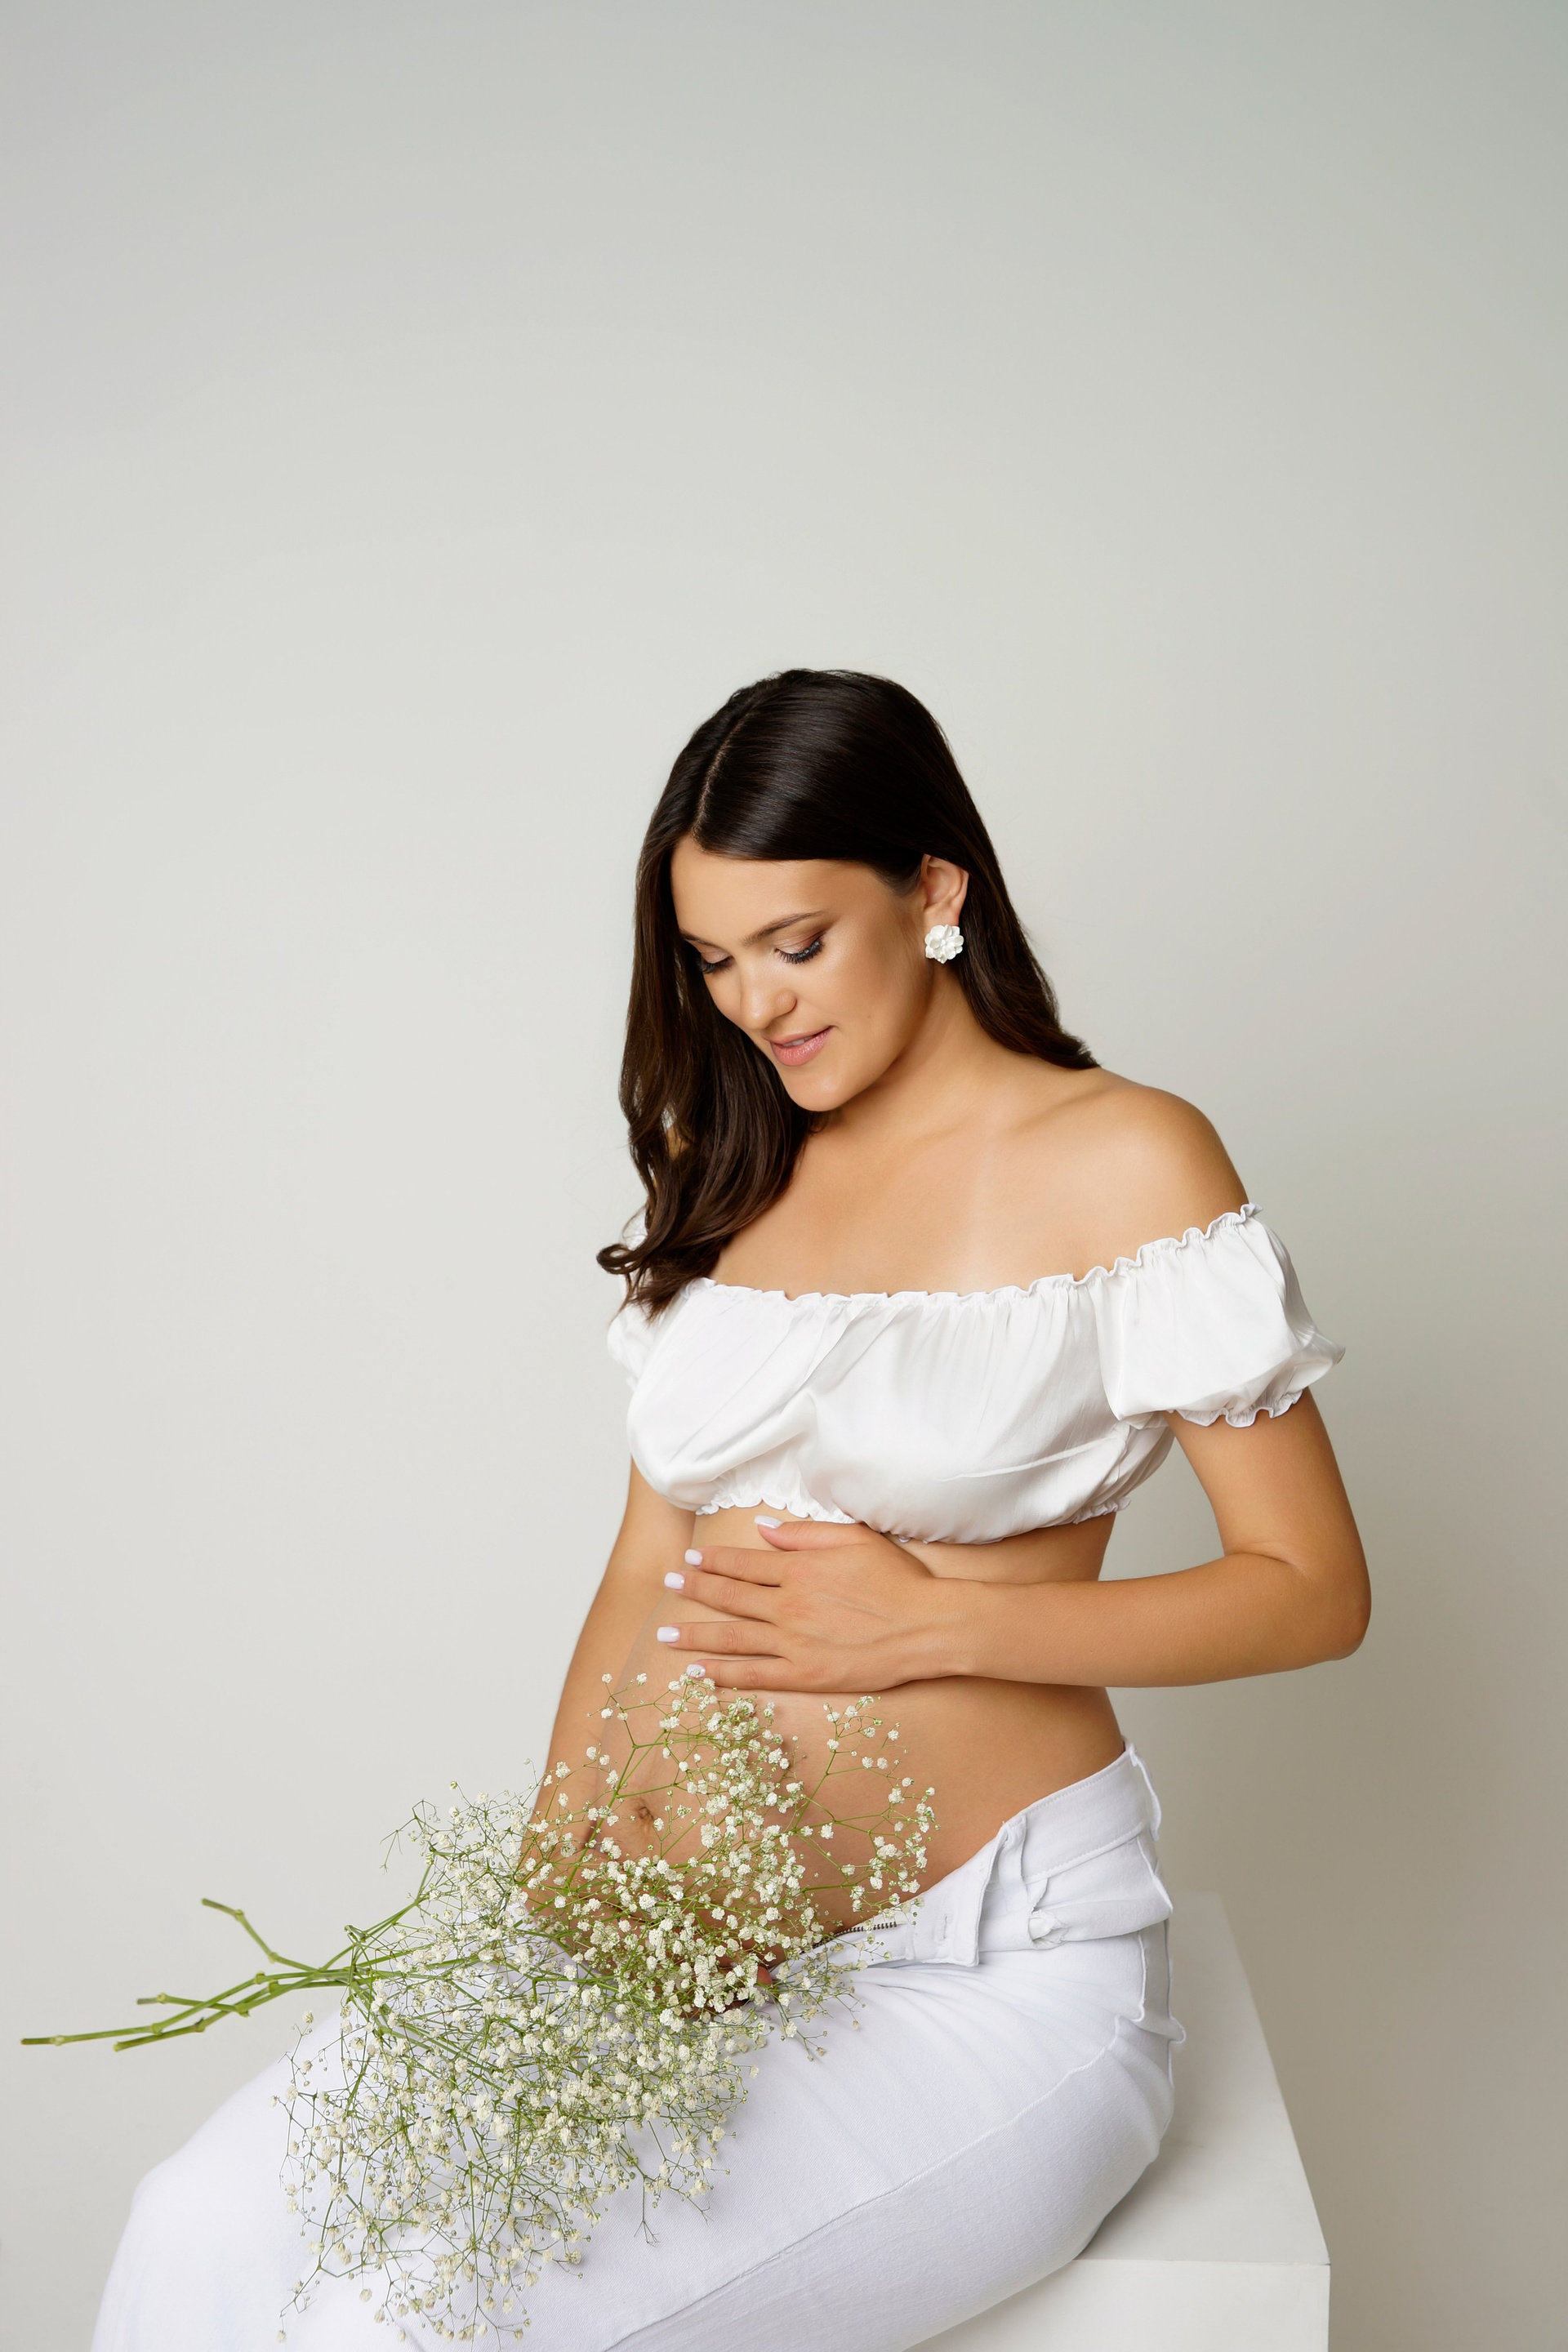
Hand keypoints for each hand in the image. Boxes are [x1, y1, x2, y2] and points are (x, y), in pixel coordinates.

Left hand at [656, 1518, 957, 1692]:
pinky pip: (755, 1675)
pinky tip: (699, 1671)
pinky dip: (723, 1673)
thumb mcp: (853, 1539)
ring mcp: (794, 1642)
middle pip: (729, 1597)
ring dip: (695, 1634)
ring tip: (666, 1634)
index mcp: (799, 1569)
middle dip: (694, 1590)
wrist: (926, 1626)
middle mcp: (788, 1605)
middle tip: (668, 1586)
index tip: (690, 1560)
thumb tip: (761, 1528)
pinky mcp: (806, 1674)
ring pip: (732, 1638)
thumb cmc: (897, 1579)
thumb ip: (804, 1533)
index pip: (743, 1564)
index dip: (712, 1562)